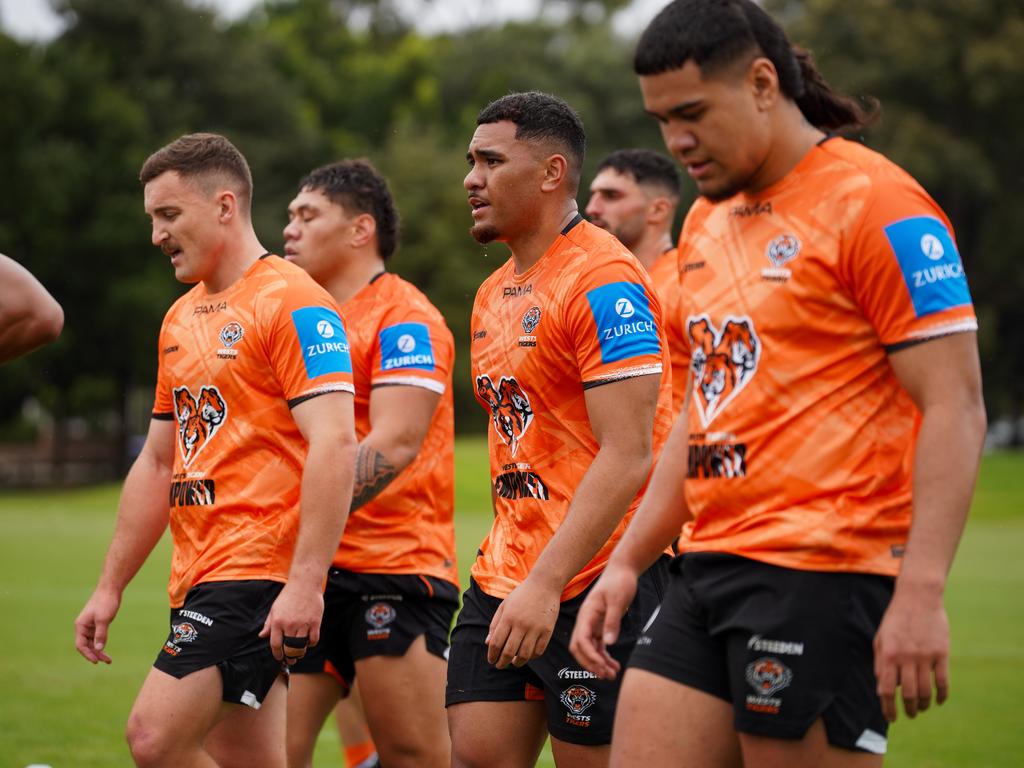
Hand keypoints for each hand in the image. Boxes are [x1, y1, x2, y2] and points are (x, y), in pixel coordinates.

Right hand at [74, 587, 120, 663]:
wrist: (111, 589)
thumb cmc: (106, 602)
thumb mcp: (104, 619)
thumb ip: (101, 634)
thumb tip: (99, 649)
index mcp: (80, 626)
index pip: (81, 645)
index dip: (88, 654)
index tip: (96, 661)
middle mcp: (83, 627)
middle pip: (87, 646)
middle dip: (95, 654)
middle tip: (107, 661)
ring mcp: (91, 626)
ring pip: (93, 642)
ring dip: (99, 650)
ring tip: (109, 660)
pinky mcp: (98, 623)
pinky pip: (98, 637)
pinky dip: (102, 643)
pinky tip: (106, 649)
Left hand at [259, 582, 323, 663]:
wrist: (305, 584)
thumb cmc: (288, 596)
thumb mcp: (275, 609)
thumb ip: (268, 624)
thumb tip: (262, 636)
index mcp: (278, 622)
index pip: (276, 644)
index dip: (277, 654)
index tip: (279, 657)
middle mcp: (290, 624)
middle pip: (289, 648)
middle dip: (289, 657)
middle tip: (291, 660)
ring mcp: (303, 624)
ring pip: (301, 646)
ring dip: (300, 652)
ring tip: (300, 653)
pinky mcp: (315, 622)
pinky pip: (314, 639)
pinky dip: (311, 644)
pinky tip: (309, 642)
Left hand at [486, 577, 560, 668]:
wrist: (544, 584)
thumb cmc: (522, 594)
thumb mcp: (504, 605)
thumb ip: (495, 624)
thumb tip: (488, 644)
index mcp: (508, 617)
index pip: (496, 643)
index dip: (492, 655)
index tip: (491, 660)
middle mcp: (521, 624)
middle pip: (509, 652)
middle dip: (502, 662)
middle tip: (500, 666)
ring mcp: (535, 628)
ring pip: (524, 655)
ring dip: (517, 662)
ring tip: (513, 662)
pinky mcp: (547, 631)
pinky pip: (539, 651)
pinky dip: (532, 657)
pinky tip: (527, 656)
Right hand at [569, 564, 637, 679]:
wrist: (622, 571)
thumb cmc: (619, 582)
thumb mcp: (618, 600)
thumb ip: (612, 621)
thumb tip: (609, 643)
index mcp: (586, 614)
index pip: (581, 640)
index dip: (589, 656)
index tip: (602, 666)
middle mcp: (586, 621)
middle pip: (580, 649)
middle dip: (591, 664)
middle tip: (606, 675)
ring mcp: (592, 624)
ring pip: (590, 650)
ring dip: (598, 664)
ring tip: (612, 675)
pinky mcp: (601, 626)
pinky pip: (598, 646)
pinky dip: (604, 657)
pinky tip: (614, 666)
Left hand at [874, 585, 949, 720]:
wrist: (918, 597)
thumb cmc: (896, 619)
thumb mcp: (880, 637)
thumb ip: (880, 662)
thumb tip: (883, 688)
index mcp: (888, 654)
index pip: (886, 690)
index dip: (888, 708)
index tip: (891, 718)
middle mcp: (906, 657)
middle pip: (907, 694)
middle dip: (908, 709)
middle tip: (910, 715)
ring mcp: (925, 656)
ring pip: (925, 691)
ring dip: (924, 704)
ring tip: (922, 707)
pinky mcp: (942, 653)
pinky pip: (943, 681)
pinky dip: (942, 695)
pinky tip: (939, 701)